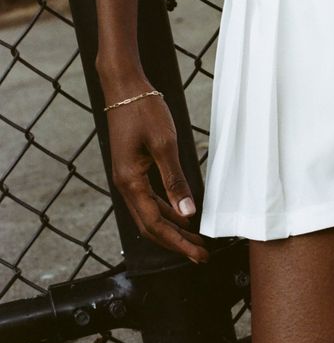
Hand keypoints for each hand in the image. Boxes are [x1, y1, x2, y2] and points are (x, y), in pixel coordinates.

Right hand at [105, 85, 209, 263]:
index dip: (178, 242)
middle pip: (150, 226)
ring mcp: (128, 178)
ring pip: (150, 214)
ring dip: (172, 228)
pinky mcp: (133, 169)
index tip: (198, 254)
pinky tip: (182, 213)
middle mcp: (126, 185)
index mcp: (130, 182)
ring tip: (195, 239)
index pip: (155, 224)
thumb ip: (175, 180)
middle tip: (200, 254)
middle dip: (176, 242)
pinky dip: (166, 209)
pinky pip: (150, 198)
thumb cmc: (144, 111)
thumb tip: (188, 213)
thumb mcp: (164, 144)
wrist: (125, 88)